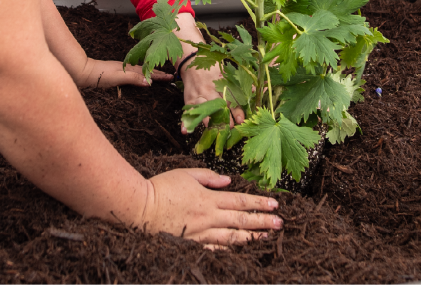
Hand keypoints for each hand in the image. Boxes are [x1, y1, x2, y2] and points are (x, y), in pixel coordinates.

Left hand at [76, 57, 172, 89]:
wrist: (84, 72)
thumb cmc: (100, 75)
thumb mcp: (118, 77)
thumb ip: (133, 78)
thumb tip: (149, 82)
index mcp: (130, 68)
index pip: (149, 72)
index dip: (160, 75)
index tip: (171, 77)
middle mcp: (127, 68)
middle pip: (146, 70)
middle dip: (158, 72)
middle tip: (170, 76)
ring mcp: (122, 70)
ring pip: (141, 71)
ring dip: (150, 72)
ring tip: (159, 74)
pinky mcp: (117, 73)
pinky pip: (134, 73)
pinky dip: (141, 74)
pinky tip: (140, 76)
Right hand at [138, 168, 280, 245]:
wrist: (141, 208)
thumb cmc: (162, 187)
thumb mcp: (186, 174)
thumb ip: (208, 177)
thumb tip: (227, 181)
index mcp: (208, 198)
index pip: (240, 201)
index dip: (259, 203)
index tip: (275, 204)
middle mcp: (209, 217)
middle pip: (241, 220)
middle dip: (262, 222)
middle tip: (280, 224)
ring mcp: (201, 233)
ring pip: (232, 237)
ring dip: (251, 237)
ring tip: (265, 237)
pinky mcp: (192, 243)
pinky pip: (215, 247)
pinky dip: (229, 247)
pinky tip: (239, 247)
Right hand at [179, 58, 242, 131]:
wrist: (192, 61)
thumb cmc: (213, 69)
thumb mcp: (227, 73)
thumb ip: (239, 84)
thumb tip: (254, 91)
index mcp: (220, 84)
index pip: (230, 99)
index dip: (236, 110)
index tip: (242, 119)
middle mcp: (209, 90)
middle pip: (217, 106)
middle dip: (224, 117)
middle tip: (230, 127)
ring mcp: (198, 95)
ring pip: (202, 109)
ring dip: (207, 120)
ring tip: (213, 130)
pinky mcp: (188, 99)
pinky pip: (187, 111)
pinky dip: (185, 121)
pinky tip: (186, 131)